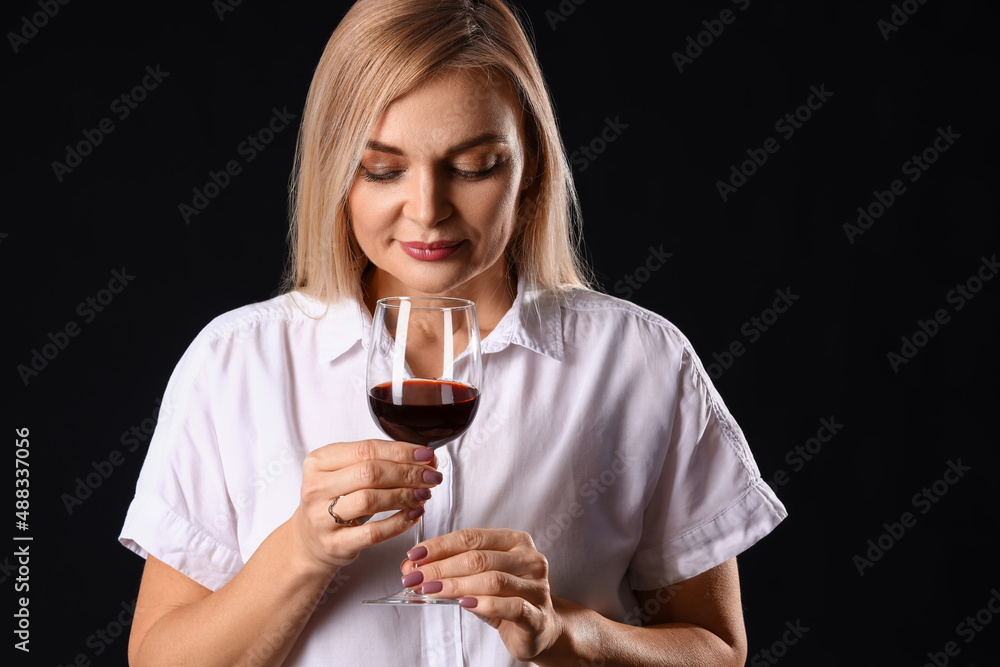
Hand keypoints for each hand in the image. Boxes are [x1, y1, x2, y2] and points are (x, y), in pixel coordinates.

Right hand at [290, 439, 440, 571]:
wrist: (308, 541)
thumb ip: (378, 462)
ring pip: (370, 500)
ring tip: (425, 494)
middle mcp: (316, 487)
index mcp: (319, 461)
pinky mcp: (335, 544)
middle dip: (407, 473)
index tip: (426, 455)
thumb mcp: (345, 474)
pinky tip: (414, 514)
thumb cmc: (335, 500)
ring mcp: (322, 518)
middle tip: (432, 477)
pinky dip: (398, 522)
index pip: (366, 449)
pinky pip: (373, 533)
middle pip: (370, 473)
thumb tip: (424, 458)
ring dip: (404, 495)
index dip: (401, 451)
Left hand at [400, 528, 562, 661]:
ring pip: (492, 580)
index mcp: (515, 541)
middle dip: (441, 567)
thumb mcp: (477, 579)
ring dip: (456, 585)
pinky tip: (464, 604)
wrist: (540, 629)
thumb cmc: (506, 598)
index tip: (414, 555)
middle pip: (478, 557)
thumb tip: (410, 565)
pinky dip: (484, 604)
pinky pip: (509, 606)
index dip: (440, 545)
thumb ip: (450, 569)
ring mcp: (536, 586)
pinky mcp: (537, 614)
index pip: (472, 537)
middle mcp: (529, 558)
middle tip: (414, 576)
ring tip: (430, 590)